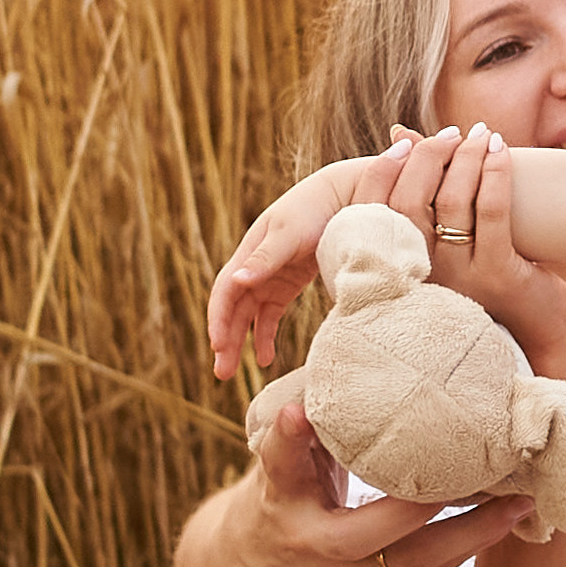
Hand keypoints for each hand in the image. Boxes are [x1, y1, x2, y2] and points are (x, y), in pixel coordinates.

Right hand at [207, 148, 417, 374]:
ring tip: (236, 371)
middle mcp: (255, 264)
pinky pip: (269, 313)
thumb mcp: (292, 232)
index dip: (219, 319)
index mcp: (251, 250)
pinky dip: (265, 334)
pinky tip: (266, 358)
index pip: (226, 291)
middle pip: (232, 307)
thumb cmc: (318, 209)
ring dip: (240, 341)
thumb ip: (267, 257)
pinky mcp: (287, 281)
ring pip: (247, 314)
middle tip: (222, 373)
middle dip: (225, 338)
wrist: (348, 193)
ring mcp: (270, 274)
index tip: (218, 347)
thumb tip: (237, 281)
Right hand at [239, 393, 531, 566]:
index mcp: (280, 497)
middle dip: (417, 505)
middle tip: (469, 471)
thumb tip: (355, 352)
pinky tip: (507, 522)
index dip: (288, 437)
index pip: (281, 464)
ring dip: (470, 533)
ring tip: (519, 502)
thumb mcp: (287, 455)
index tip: (298, 411)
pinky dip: (468, 547)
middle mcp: (309, 544)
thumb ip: (314, 421)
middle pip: (362, 531)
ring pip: (410, 562)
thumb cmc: (289, 491)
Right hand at [389, 125, 565, 370]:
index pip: (371, 209)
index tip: (405, 142)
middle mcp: (421, 275)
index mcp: (398, 267)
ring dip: (467, 158)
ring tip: (483, 134)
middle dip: (429, 157)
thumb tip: (398, 132)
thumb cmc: (488, 271)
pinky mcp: (496, 275)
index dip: (383, 169)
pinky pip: (491, 212)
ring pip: (452, 202)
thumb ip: (423, 188)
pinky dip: (495, 174)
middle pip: (409, 202)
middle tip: (452, 132)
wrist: (537, 327)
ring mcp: (458, 278)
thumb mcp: (448, 233)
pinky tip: (502, 151)